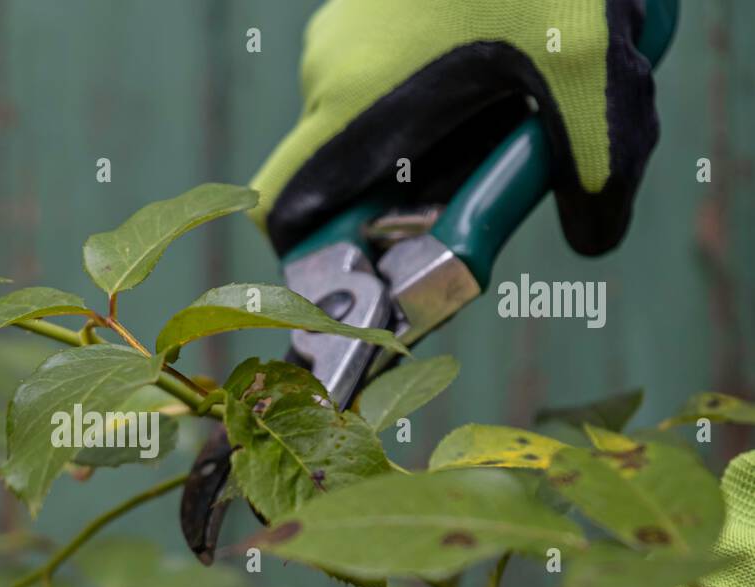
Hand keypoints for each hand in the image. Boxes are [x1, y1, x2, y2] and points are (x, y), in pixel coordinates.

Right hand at [252, 0, 667, 257]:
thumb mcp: (590, 75)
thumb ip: (595, 170)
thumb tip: (595, 235)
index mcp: (356, 103)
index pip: (286, 211)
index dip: (317, 255)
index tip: (374, 266)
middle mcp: (329, 72)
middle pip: (343, 173)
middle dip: (406, 193)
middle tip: (485, 176)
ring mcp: (341, 32)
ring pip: (369, 120)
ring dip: (429, 135)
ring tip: (510, 101)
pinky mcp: (362, 4)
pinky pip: (383, 72)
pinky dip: (432, 87)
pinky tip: (498, 55)